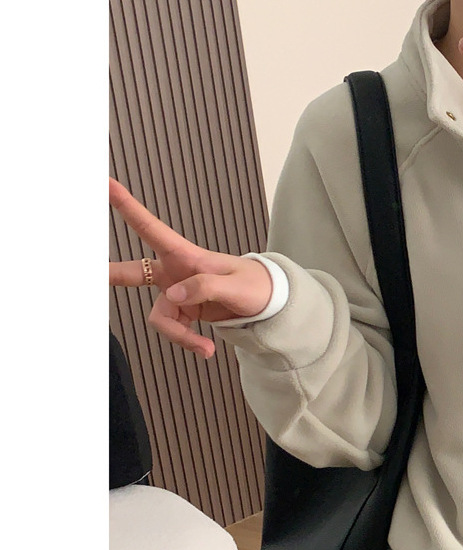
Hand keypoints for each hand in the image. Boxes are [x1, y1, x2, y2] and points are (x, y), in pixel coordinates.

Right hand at [109, 177, 272, 359]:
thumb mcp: (236, 285)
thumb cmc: (254, 285)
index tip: (106, 183)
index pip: (152, 229)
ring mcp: (177, 293)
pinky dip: (188, 340)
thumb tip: (174, 296)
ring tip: (205, 348)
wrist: (267, 304)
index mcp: (186, 255)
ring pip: (159, 316)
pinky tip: (206, 348)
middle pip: (134, 272)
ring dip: (179, 335)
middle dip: (111, 274)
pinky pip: (174, 329)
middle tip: (90, 273)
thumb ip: (204, 287)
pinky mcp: (184, 312)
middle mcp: (175, 272)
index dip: (127, 207)